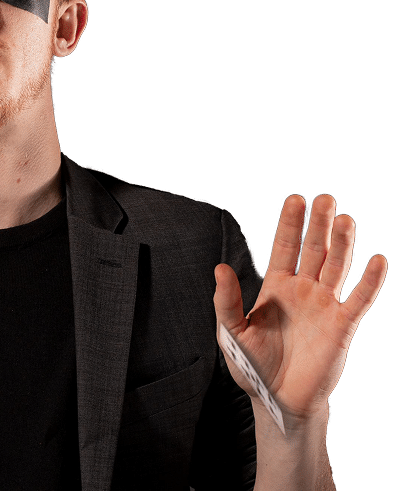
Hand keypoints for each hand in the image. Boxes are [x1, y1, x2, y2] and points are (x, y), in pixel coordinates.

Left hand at [214, 194, 386, 425]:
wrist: (278, 398)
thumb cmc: (253, 364)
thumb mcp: (232, 331)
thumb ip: (227, 300)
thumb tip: (220, 268)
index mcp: (276, 286)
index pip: (285, 246)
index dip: (290, 223)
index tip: (295, 199)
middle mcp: (303, 290)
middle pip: (314, 249)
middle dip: (318, 224)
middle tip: (324, 198)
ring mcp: (324, 305)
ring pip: (336, 268)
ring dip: (342, 244)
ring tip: (344, 220)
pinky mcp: (342, 326)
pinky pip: (359, 299)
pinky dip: (369, 281)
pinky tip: (377, 260)